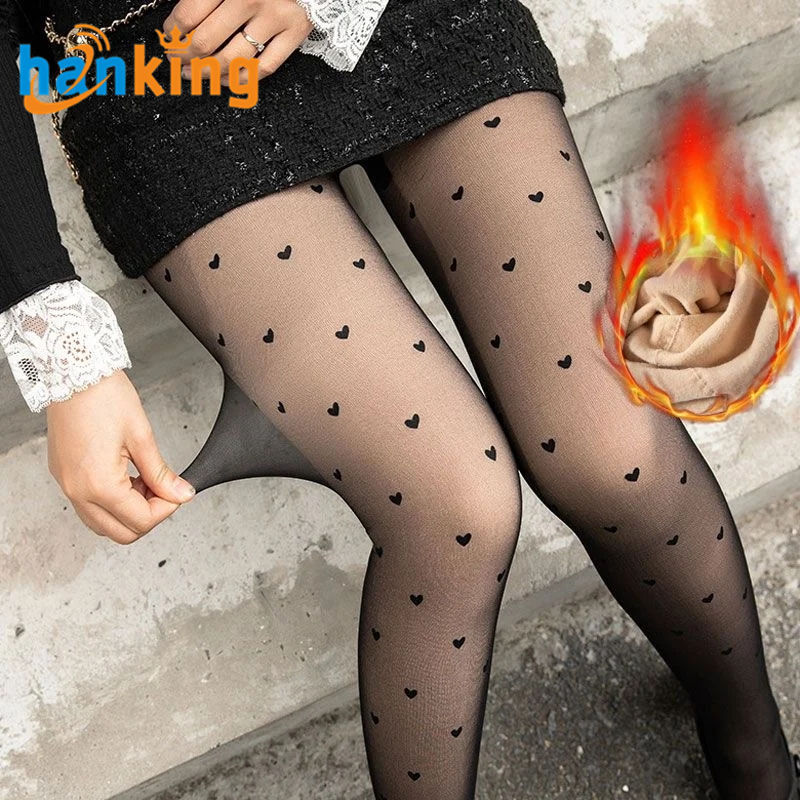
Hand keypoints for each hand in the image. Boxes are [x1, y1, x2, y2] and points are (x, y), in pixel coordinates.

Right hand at [46, 370, 195, 544]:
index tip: (178, 492)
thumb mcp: (142, 436)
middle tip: (164, 490)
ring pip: (103, 524)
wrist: (75, 373)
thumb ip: (161, 472)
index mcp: (99, 484)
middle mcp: (78, 491)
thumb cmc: (105, 397)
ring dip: (129, 512)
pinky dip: (112, 502)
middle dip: (148, 516)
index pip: (141, 521)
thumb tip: (180, 493)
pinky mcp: (64, 476)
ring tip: (145, 481)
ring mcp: (67, 486)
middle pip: (121, 533)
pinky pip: (89, 507)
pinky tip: (128, 478)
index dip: (167, 509)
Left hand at [164, 0, 314, 83]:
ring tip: (194, 74)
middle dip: (184, 57)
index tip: (169, 39)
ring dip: (207, 74)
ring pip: (232, 61)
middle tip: (177, 61)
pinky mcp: (295, 34)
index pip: (188, 16)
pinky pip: (263, 69)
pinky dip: (240, 80)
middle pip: (206, 42)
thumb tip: (177, 28)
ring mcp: (274, 18)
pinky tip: (225, 80)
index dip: (173, 33)